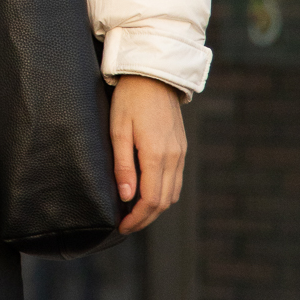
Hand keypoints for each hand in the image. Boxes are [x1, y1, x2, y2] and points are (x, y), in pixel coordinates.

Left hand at [111, 75, 185, 234]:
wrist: (153, 73)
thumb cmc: (130, 99)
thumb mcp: (118, 129)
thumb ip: (123, 164)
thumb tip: (126, 197)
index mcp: (156, 155)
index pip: (150, 200)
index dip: (136, 218)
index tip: (121, 226)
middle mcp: (173, 158)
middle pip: (164, 202)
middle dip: (145, 217)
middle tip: (126, 224)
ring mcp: (180, 152)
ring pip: (173, 193)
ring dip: (155, 207)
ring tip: (134, 210)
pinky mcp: (181, 147)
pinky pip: (176, 180)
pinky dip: (164, 192)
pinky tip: (148, 190)